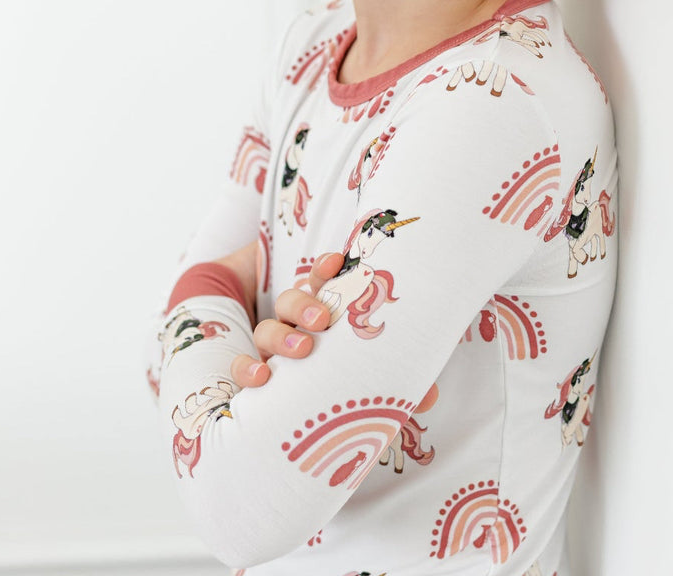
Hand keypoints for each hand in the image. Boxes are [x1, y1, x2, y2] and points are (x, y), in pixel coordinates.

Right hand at [228, 251, 439, 414]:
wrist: (308, 411)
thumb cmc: (346, 374)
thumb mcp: (373, 371)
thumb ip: (397, 377)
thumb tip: (429, 397)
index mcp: (325, 311)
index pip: (320, 280)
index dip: (324, 268)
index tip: (337, 261)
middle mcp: (295, 324)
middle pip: (290, 300)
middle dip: (305, 304)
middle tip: (323, 320)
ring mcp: (273, 349)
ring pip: (266, 329)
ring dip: (282, 336)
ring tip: (304, 349)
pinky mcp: (257, 374)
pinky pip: (242, 367)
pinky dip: (247, 369)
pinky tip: (261, 379)